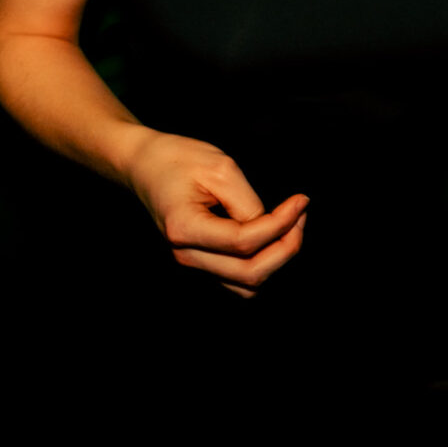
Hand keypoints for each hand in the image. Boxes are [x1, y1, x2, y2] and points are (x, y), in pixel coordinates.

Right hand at [122, 131, 308, 297]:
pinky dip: (263, 264)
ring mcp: (192, 263)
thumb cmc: (178, 160)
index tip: (302, 200)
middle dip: (286, 247)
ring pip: (248, 286)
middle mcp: (186, 255)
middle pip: (250, 274)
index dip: (282, 224)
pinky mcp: (202, 264)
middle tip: (300, 215)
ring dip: (277, 261)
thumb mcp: (220, 168)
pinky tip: (274, 237)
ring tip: (290, 226)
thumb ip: (248, 203)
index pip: (245, 242)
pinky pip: (239, 281)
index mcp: (184, 229)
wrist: (145, 165)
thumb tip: (275, 227)